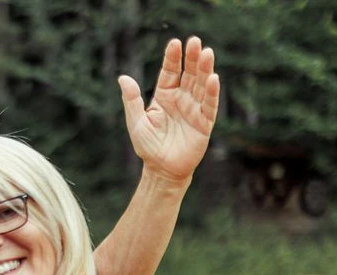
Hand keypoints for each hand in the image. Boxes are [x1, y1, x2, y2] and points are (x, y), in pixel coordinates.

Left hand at [118, 37, 220, 184]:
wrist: (161, 170)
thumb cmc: (148, 147)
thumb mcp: (136, 122)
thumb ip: (132, 100)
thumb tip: (123, 77)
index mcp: (164, 97)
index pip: (170, 73)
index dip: (173, 58)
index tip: (175, 43)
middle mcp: (181, 100)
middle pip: (189, 75)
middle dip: (193, 58)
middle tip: (196, 41)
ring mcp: (194, 110)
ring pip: (201, 86)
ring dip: (205, 70)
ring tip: (207, 53)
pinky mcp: (204, 123)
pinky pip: (209, 105)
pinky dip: (212, 92)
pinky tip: (214, 78)